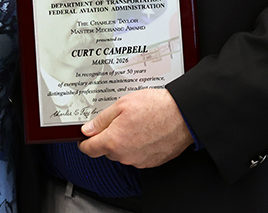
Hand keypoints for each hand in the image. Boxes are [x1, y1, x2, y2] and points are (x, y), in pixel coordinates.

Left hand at [76, 88, 192, 167]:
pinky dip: (138, 146)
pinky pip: (138, 156)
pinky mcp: (152, 162)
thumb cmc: (156, 107)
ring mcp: (139, 161)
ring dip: (125, 142)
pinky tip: (146, 131)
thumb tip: (88, 129)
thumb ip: (101, 119)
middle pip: (107, 150)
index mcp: (113, 142)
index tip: (85, 138)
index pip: (89, 149)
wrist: (182, 115)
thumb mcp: (122, 104)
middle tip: (119, 121)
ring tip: (137, 124)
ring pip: (123, 153)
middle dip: (109, 138)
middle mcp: (125, 156)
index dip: (84, 143)